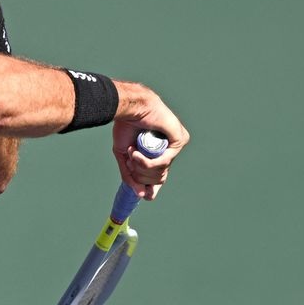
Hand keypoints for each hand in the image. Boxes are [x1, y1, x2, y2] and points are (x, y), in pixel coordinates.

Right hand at [111, 81, 189, 200]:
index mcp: (157, 156)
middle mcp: (168, 153)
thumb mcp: (124, 155)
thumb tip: (140, 195)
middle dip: (140, 173)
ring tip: (132, 152)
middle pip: (158, 180)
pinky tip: (137, 153)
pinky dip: (148, 161)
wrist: (130, 108)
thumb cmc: (126, 126)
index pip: (159, 180)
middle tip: (131, 158)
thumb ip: (130, 175)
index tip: (143, 193)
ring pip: (161, 173)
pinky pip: (164, 162)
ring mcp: (174, 148)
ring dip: (142, 166)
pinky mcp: (180, 141)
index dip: (149, 187)